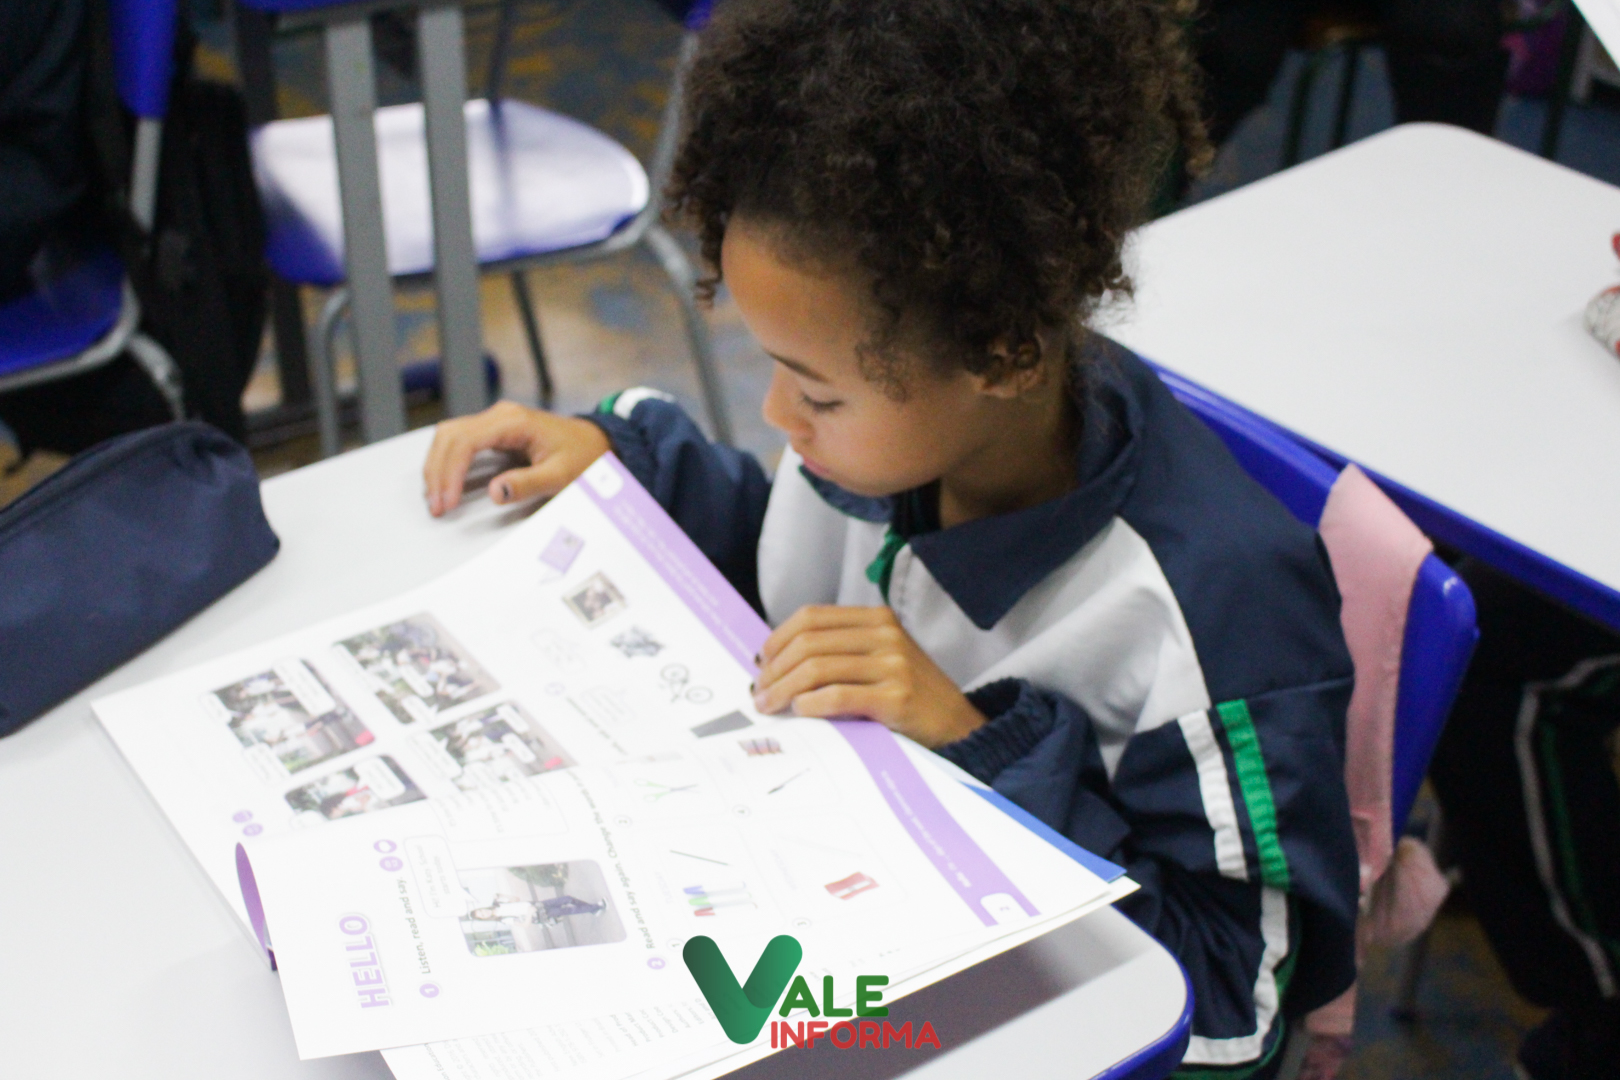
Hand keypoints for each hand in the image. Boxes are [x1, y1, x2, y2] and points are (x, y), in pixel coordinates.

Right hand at [422, 401, 610, 516]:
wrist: (597, 442)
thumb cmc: (583, 456)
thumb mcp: (561, 475)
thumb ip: (528, 484)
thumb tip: (496, 492)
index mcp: (514, 421)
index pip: (466, 441)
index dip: (451, 472)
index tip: (448, 500)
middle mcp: (500, 415)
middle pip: (450, 436)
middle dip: (437, 471)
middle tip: (437, 506)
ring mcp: (495, 421)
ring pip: (449, 436)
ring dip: (437, 466)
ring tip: (436, 499)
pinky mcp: (494, 431)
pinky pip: (460, 441)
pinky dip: (447, 462)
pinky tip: (445, 483)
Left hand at [752, 605, 985, 747]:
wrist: (958, 726)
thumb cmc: (911, 696)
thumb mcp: (881, 658)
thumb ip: (841, 651)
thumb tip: (778, 662)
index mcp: (877, 619)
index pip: (812, 617)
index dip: (779, 638)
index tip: (762, 662)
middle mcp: (885, 635)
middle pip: (809, 642)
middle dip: (775, 669)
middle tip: (759, 693)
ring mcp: (893, 665)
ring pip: (817, 668)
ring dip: (784, 689)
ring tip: (770, 707)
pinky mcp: (895, 697)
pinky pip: (837, 695)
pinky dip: (810, 704)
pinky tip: (800, 711)